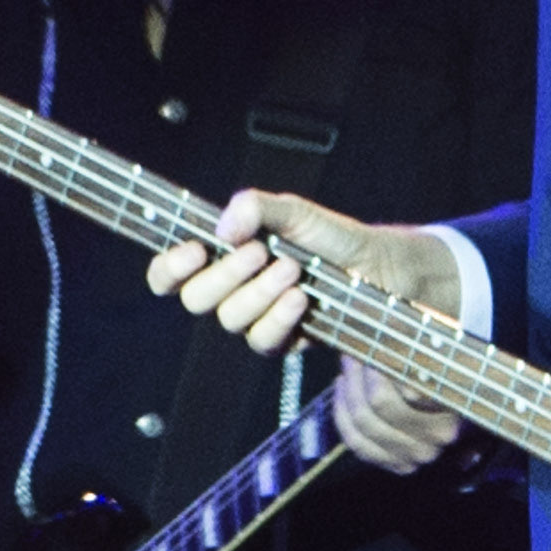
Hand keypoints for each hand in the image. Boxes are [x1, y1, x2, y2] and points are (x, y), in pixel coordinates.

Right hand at [146, 190, 466, 467]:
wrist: (381, 267)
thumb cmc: (334, 237)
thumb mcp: (297, 212)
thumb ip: (258, 208)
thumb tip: (223, 228)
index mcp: (223, 256)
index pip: (170, 273)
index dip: (168, 268)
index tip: (195, 250)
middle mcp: (233, 289)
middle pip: (194, 298)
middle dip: (224, 275)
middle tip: (258, 252)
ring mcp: (256, 317)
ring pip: (229, 320)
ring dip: (258, 293)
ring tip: (292, 271)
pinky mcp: (282, 340)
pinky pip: (262, 341)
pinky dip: (278, 318)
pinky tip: (300, 299)